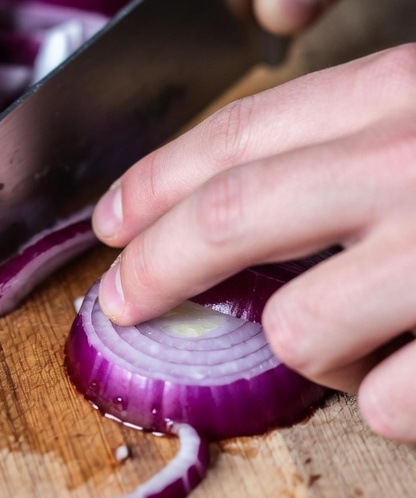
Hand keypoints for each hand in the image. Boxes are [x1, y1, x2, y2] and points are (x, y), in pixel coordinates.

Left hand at [92, 48, 415, 440]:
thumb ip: (355, 140)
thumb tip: (234, 203)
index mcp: (399, 92)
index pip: (241, 133)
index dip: (157, 182)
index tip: (111, 220)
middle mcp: (405, 161)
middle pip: (228, 218)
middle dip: (155, 269)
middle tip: (120, 301)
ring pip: (295, 330)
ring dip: (314, 353)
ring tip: (368, 341)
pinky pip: (382, 405)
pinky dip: (392, 404)